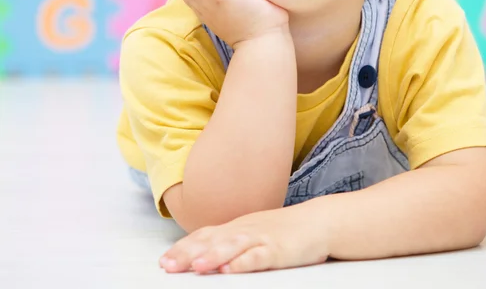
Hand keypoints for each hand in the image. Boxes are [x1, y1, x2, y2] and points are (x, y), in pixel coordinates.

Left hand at [159, 202, 329, 274]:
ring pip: (232, 246)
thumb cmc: (283, 230)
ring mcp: (261, 238)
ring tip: (195, 267)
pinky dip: (244, 262)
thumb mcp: (252, 233)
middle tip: (167, 266)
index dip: (182, 248)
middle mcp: (244, 230)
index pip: (204, 236)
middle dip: (188, 254)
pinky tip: (231, 269)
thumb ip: (229, 243)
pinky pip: (259, 256)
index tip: (163, 261)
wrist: (317, 222)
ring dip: (213, 255)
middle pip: (211, 240)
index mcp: (236, 227)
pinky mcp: (278, 248)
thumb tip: (203, 256)